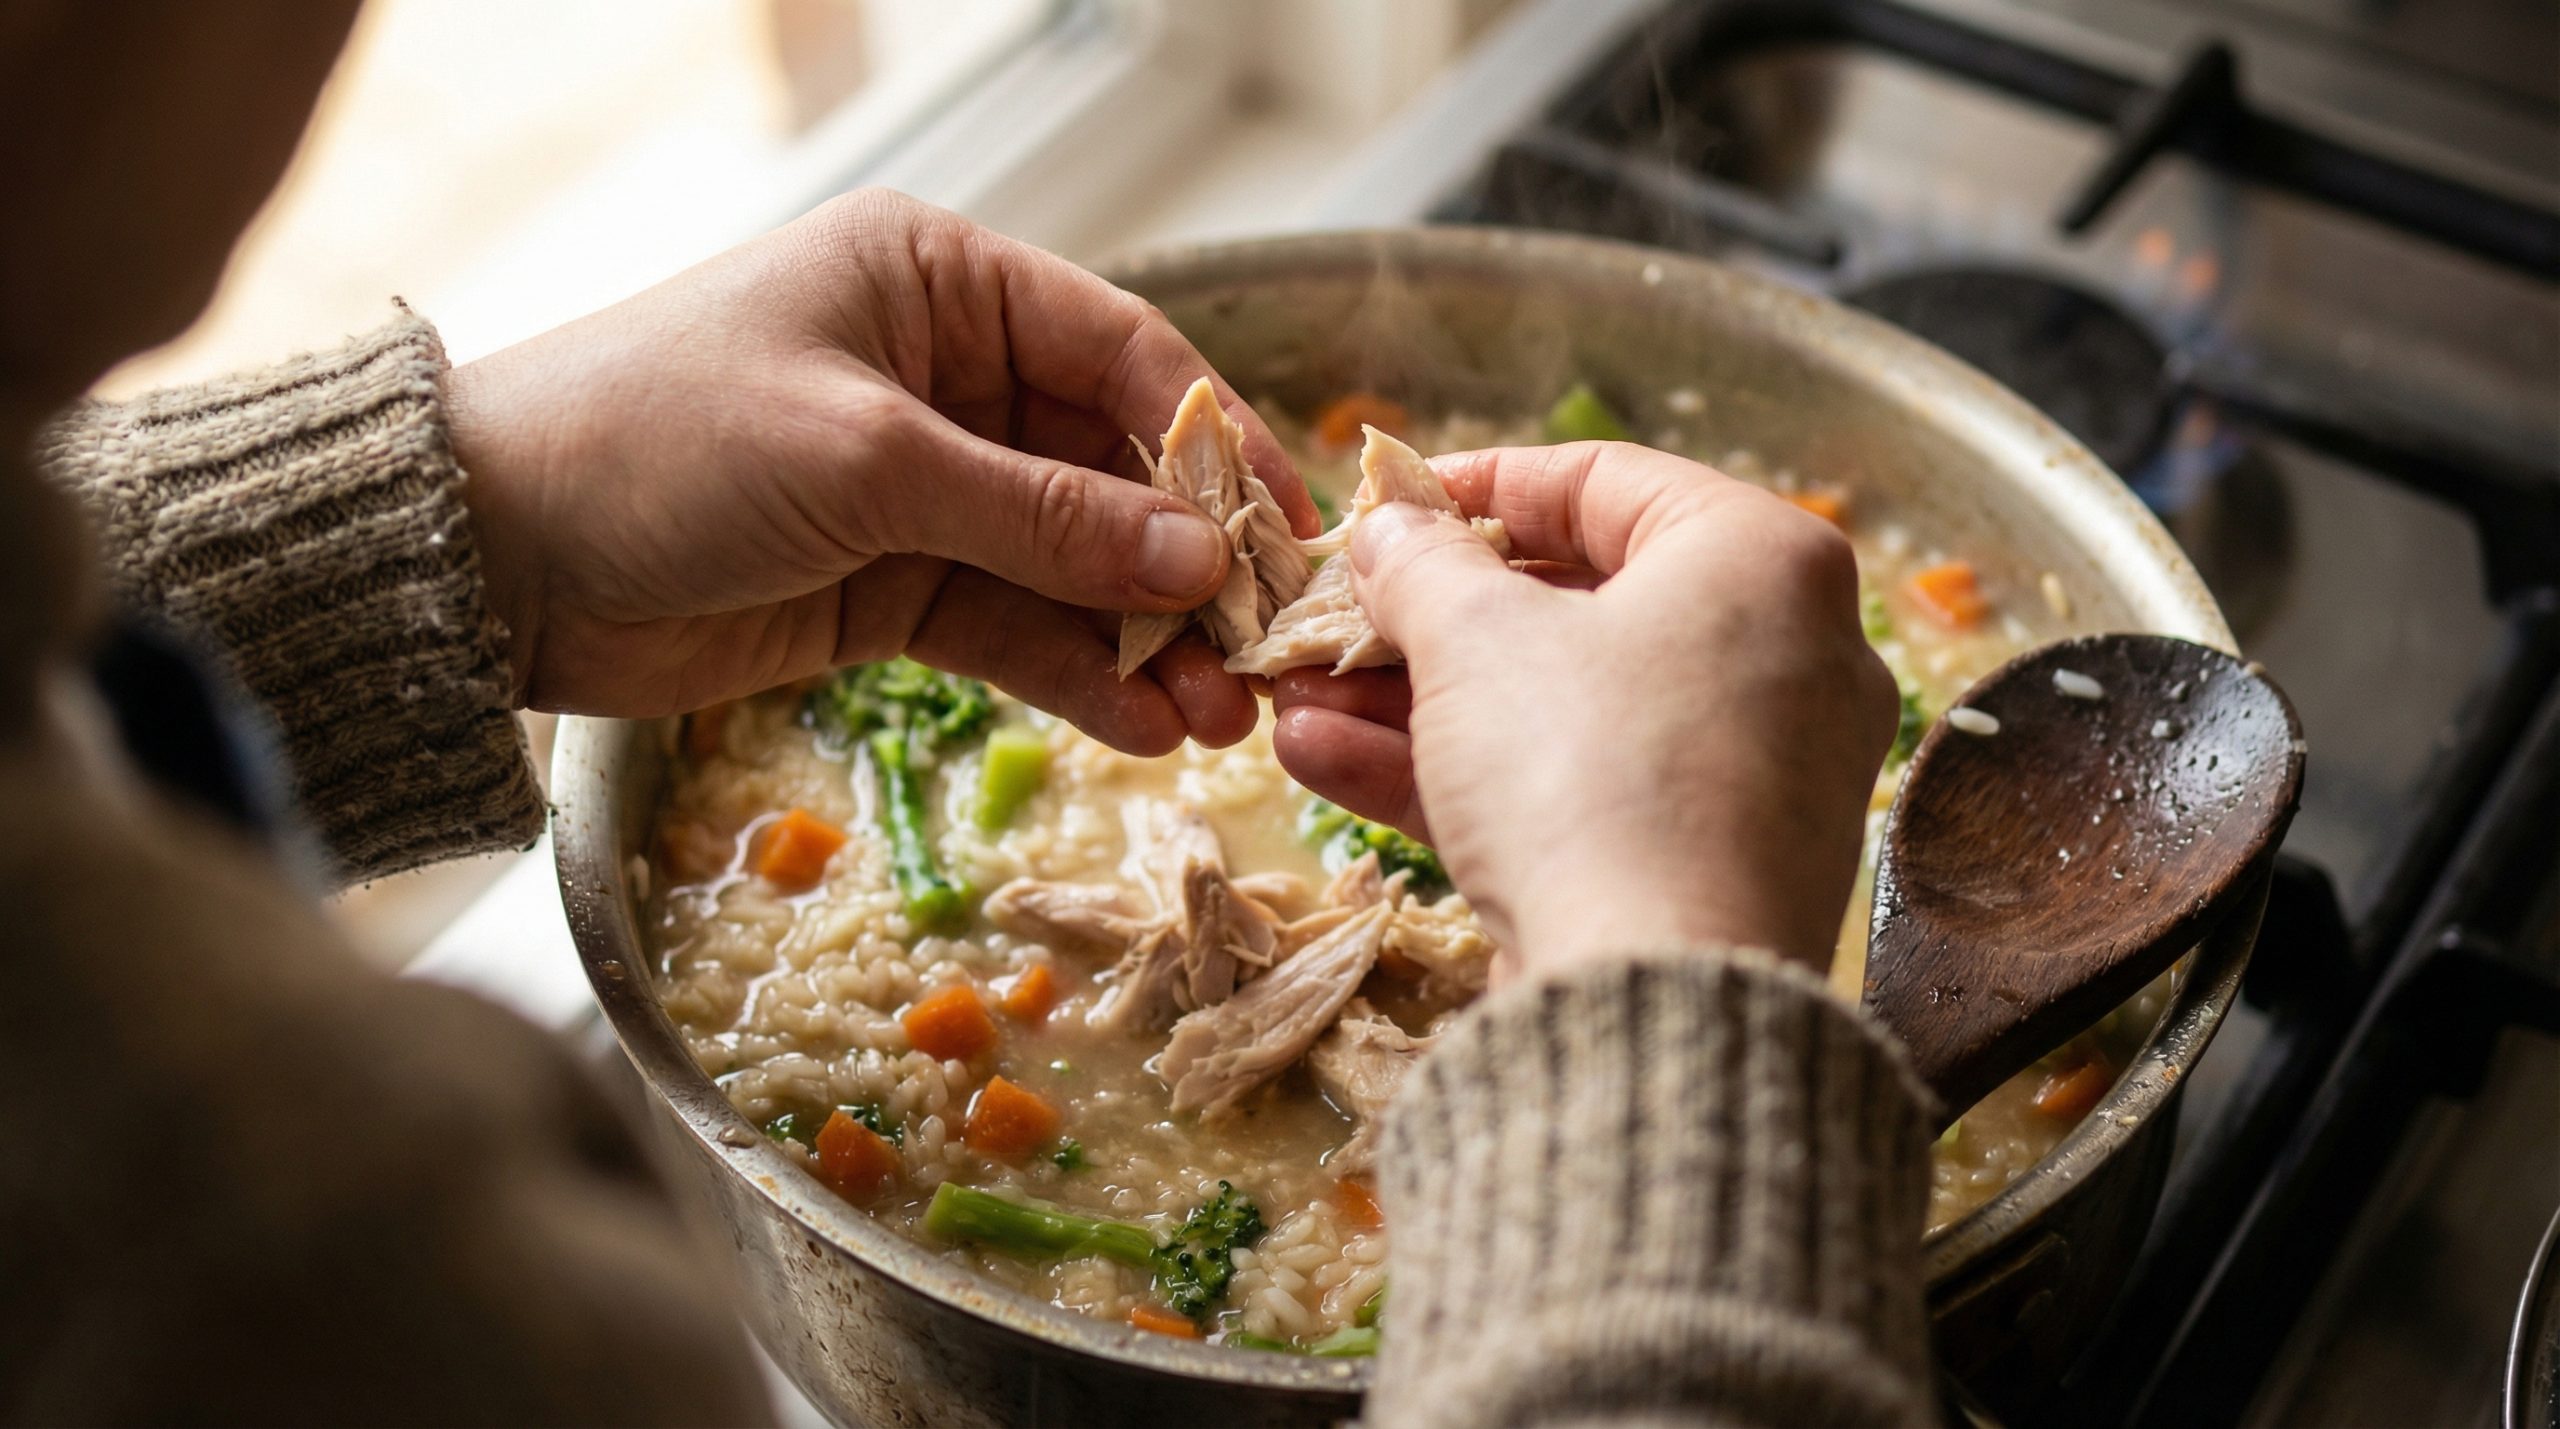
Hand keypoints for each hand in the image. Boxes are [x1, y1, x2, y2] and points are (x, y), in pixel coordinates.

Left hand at [444, 189, 1316, 752]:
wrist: (491, 555)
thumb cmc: (663, 442)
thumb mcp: (866, 462)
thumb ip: (1039, 516)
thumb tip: (1196, 559)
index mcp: (940, 282)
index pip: (1123, 353)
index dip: (1217, 443)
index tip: (1289, 532)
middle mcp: (948, 375)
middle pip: (1114, 469)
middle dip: (1189, 564)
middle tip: (1264, 653)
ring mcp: (925, 489)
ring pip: (1074, 564)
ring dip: (1147, 639)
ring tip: (1220, 718)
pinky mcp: (893, 586)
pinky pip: (1014, 628)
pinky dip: (1076, 675)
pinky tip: (1142, 726)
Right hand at [1271, 443, 1896, 976]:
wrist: (1658, 1007)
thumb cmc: (1586, 776)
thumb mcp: (1474, 640)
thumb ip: (1420, 565)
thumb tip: (1389, 531)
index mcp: (1763, 561)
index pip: (1601, 480)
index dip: (1473, 485)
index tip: (1383, 503)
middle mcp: (1784, 656)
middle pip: (1574, 604)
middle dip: (1423, 617)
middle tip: (1328, 617)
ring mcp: (1749, 771)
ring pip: (1560, 706)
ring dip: (1415, 700)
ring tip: (1295, 697)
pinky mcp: (1699, 865)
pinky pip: (1575, 788)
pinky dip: (1463, 773)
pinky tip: (1324, 761)